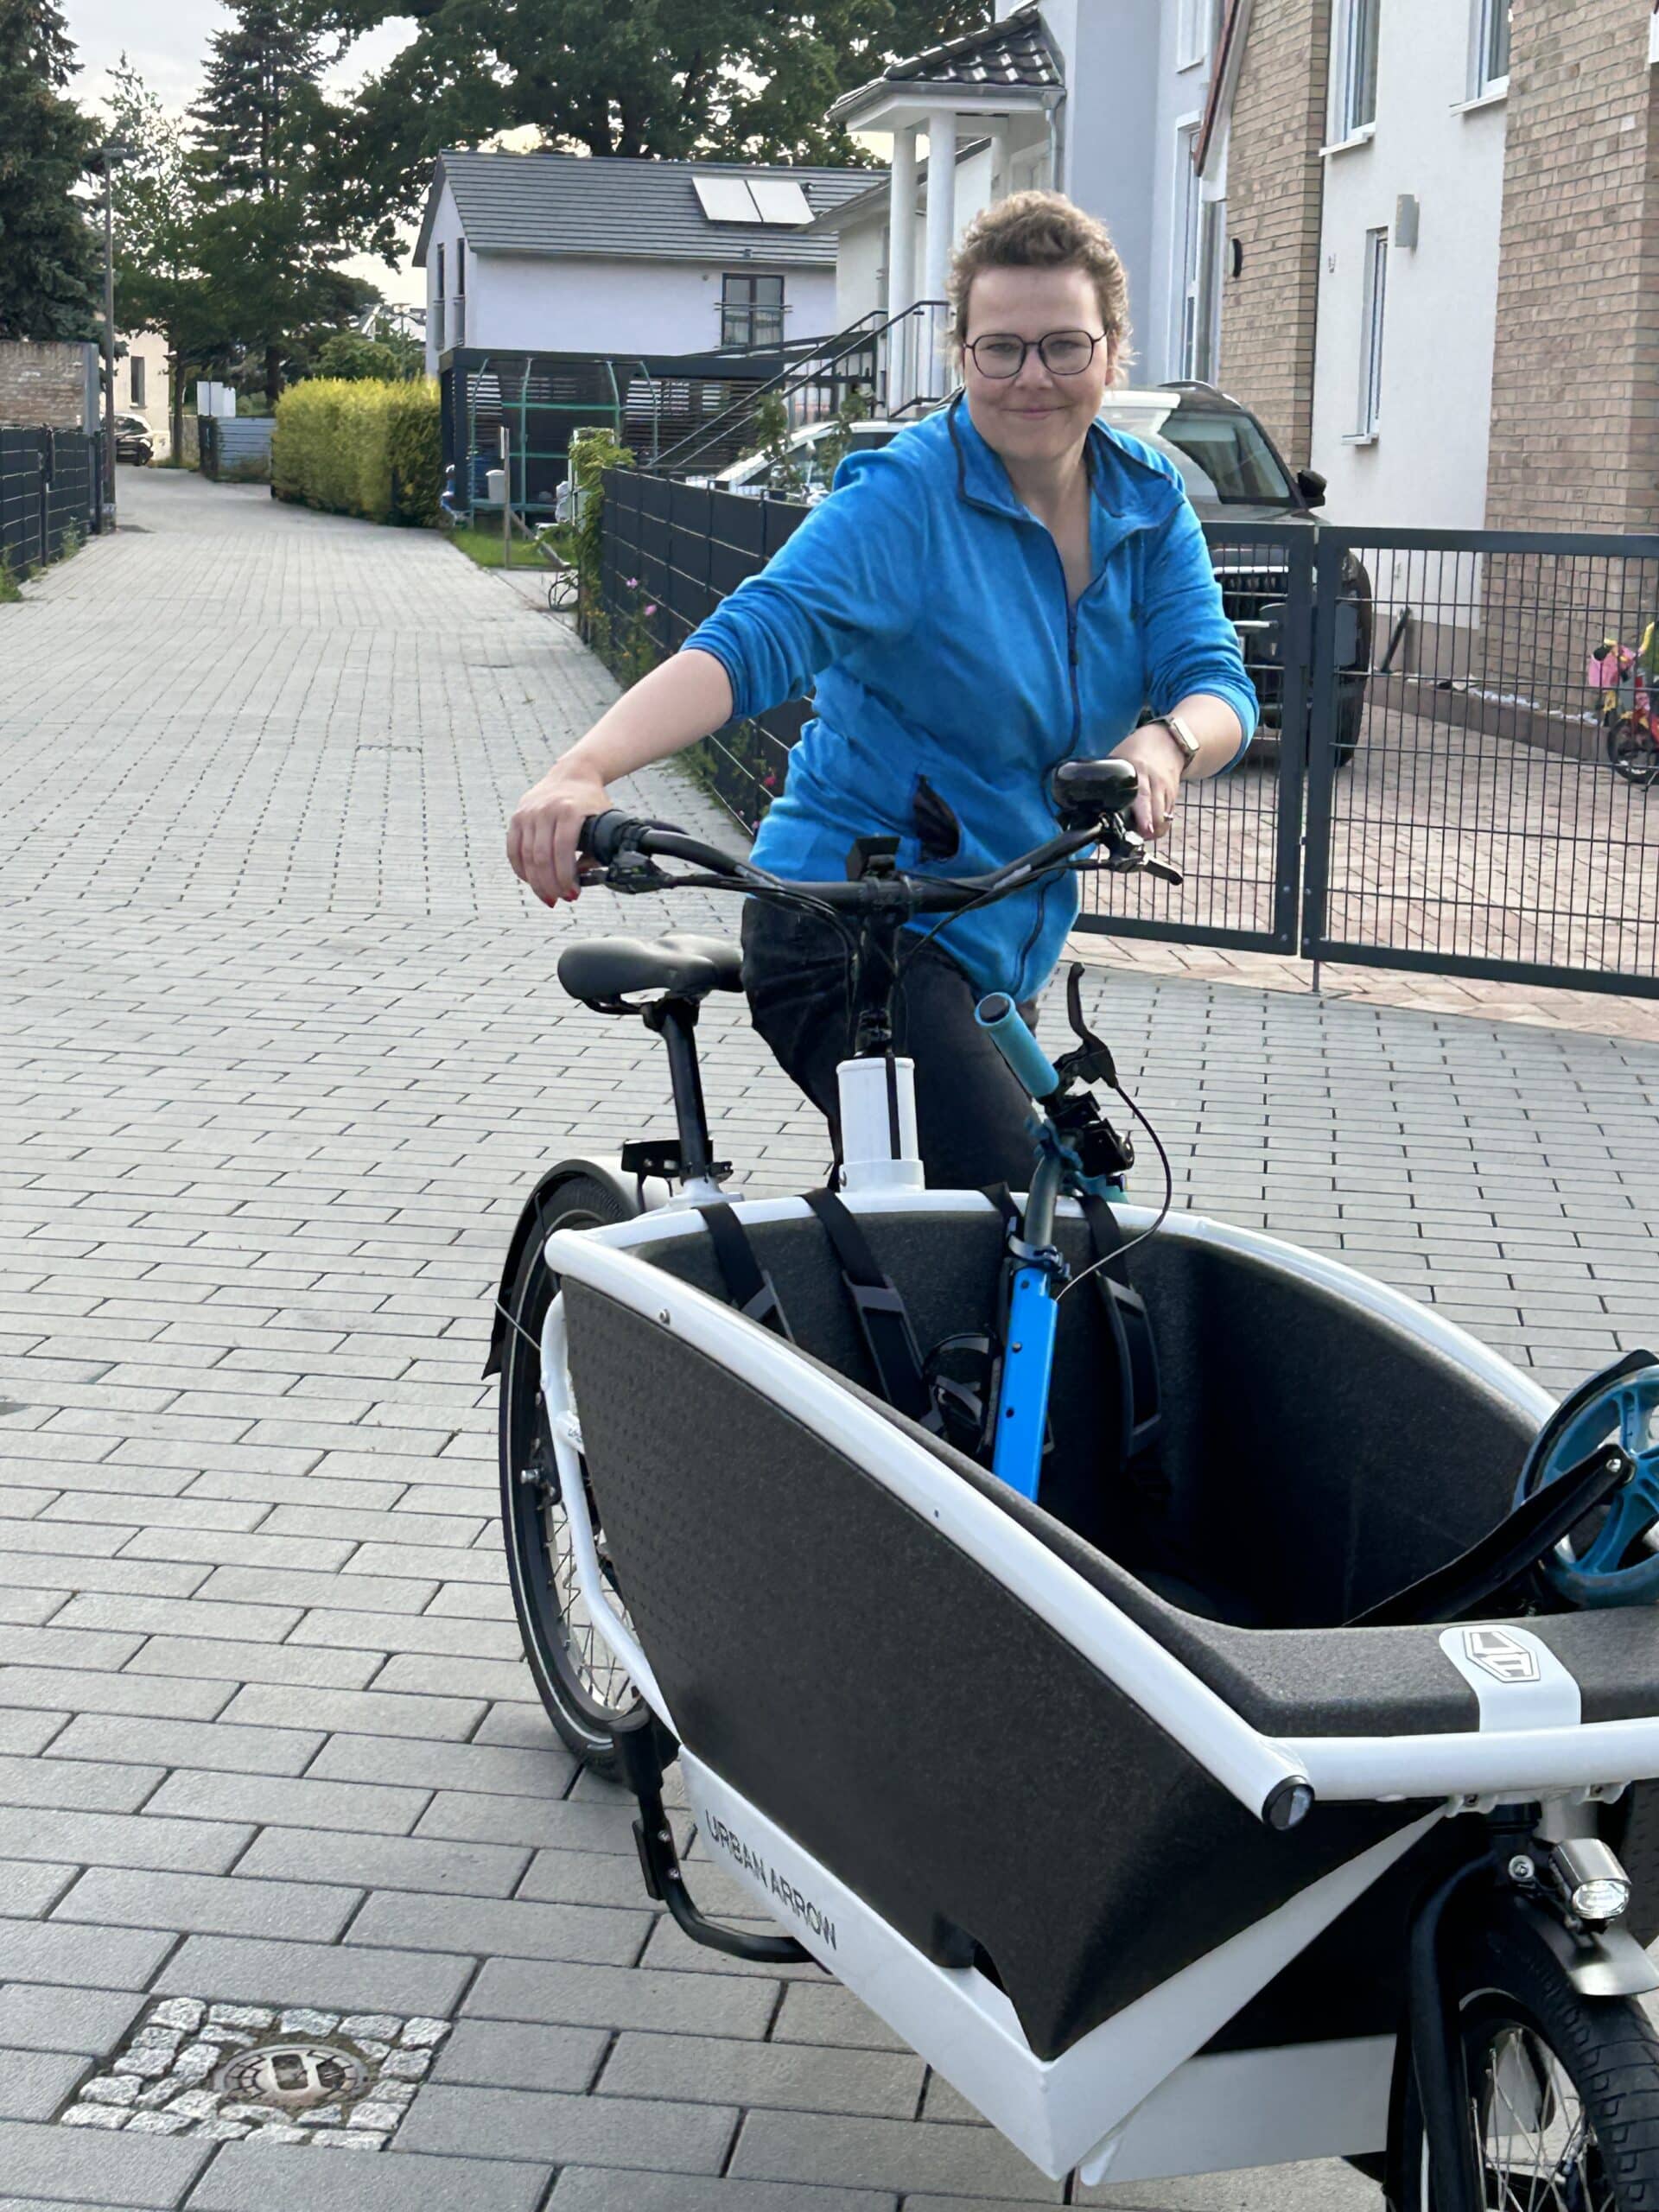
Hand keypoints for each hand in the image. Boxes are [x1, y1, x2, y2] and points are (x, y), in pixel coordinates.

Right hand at [507, 758, 611, 903]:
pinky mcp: (517, 816)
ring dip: (536, 882)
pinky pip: (513, 849)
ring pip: (526, 856)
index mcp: (569, 810)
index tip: (572, 893)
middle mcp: (545, 810)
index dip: (565, 877)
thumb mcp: (602, 821)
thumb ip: (596, 850)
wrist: (573, 774)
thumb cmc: (591, 802)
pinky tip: (531, 881)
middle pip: (541, 857)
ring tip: (547, 896)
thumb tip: (582, 880)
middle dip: (550, 884)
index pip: (563, 851)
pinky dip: (520, 869)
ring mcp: (528, 812)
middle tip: (559, 900)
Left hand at [1114, 723, 1186, 840]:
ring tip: (1142, 837)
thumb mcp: (1118, 759)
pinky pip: (1168, 815)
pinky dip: (1159, 825)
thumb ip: (1107, 779)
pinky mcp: (1173, 796)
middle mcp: (1156, 782)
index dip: (1142, 815)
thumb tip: (1084, 801)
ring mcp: (1166, 790)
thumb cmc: (1135, 751)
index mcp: (1139, 771)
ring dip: (1154, 830)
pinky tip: (1149, 829)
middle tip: (1140, 838)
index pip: (1142, 795)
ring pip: (1164, 816)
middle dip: (1149, 828)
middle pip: (1156, 810)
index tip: (1143, 829)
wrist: (1167, 741)